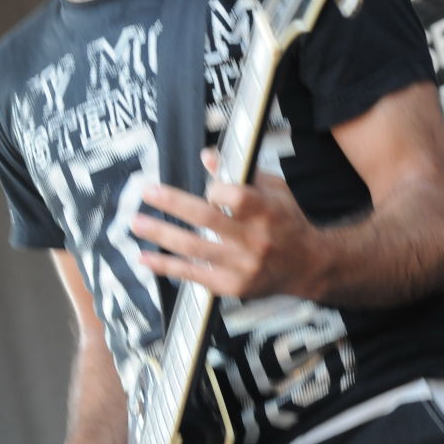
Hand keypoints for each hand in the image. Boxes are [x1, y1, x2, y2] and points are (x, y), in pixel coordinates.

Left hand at [130, 151, 324, 299]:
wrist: (308, 266)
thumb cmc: (286, 220)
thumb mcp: (273, 189)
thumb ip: (240, 174)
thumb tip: (206, 157)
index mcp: (267, 211)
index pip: (234, 196)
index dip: (216, 189)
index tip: (208, 187)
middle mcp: (254, 240)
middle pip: (207, 219)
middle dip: (172, 204)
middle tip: (146, 191)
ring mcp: (242, 266)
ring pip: (194, 249)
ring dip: (161, 234)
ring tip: (136, 221)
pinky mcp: (231, 286)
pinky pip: (193, 275)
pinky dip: (167, 266)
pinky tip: (145, 257)